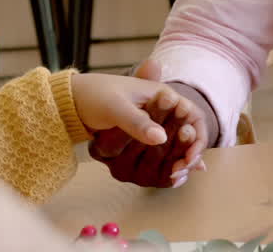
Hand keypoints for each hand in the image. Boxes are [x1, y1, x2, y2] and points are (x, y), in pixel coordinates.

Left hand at [86, 59, 209, 187]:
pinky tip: (169, 177)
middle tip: (181, 170)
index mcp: (165, 96)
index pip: (195, 119)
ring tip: (175, 176)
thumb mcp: (117, 107)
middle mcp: (163, 112)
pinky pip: (160, 153)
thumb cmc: (98, 95)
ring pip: (175, 147)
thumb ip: (139, 122)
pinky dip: (165, 165)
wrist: (76, 99)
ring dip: (176, 161)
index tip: (189, 159)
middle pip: (188, 136)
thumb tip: (160, 138)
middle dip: (187, 154)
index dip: (196, 140)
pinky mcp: (143, 138)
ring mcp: (153, 126)